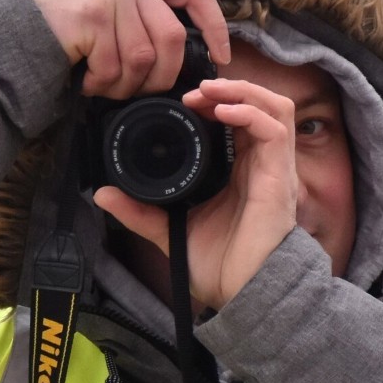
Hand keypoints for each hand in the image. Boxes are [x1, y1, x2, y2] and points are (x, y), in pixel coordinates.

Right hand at [34, 0, 230, 97]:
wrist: (20, 38)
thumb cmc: (73, 38)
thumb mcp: (118, 19)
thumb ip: (150, 23)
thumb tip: (193, 57)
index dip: (214, 27)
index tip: (221, 58)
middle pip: (172, 39)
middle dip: (160, 78)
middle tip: (135, 90)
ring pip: (143, 59)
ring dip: (124, 85)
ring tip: (102, 83)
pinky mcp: (93, 16)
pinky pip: (114, 67)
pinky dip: (101, 85)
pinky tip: (86, 80)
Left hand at [93, 78, 298, 309]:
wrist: (243, 295)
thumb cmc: (220, 268)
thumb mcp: (170, 231)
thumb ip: (140, 211)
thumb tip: (103, 194)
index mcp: (241, 172)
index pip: (240, 120)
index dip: (218, 101)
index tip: (185, 102)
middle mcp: (261, 166)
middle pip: (260, 104)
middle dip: (227, 88)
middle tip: (194, 91)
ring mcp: (274, 169)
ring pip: (274, 108)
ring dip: (242, 91)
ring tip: (209, 92)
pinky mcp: (279, 177)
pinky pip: (275, 130)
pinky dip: (250, 112)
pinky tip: (223, 111)